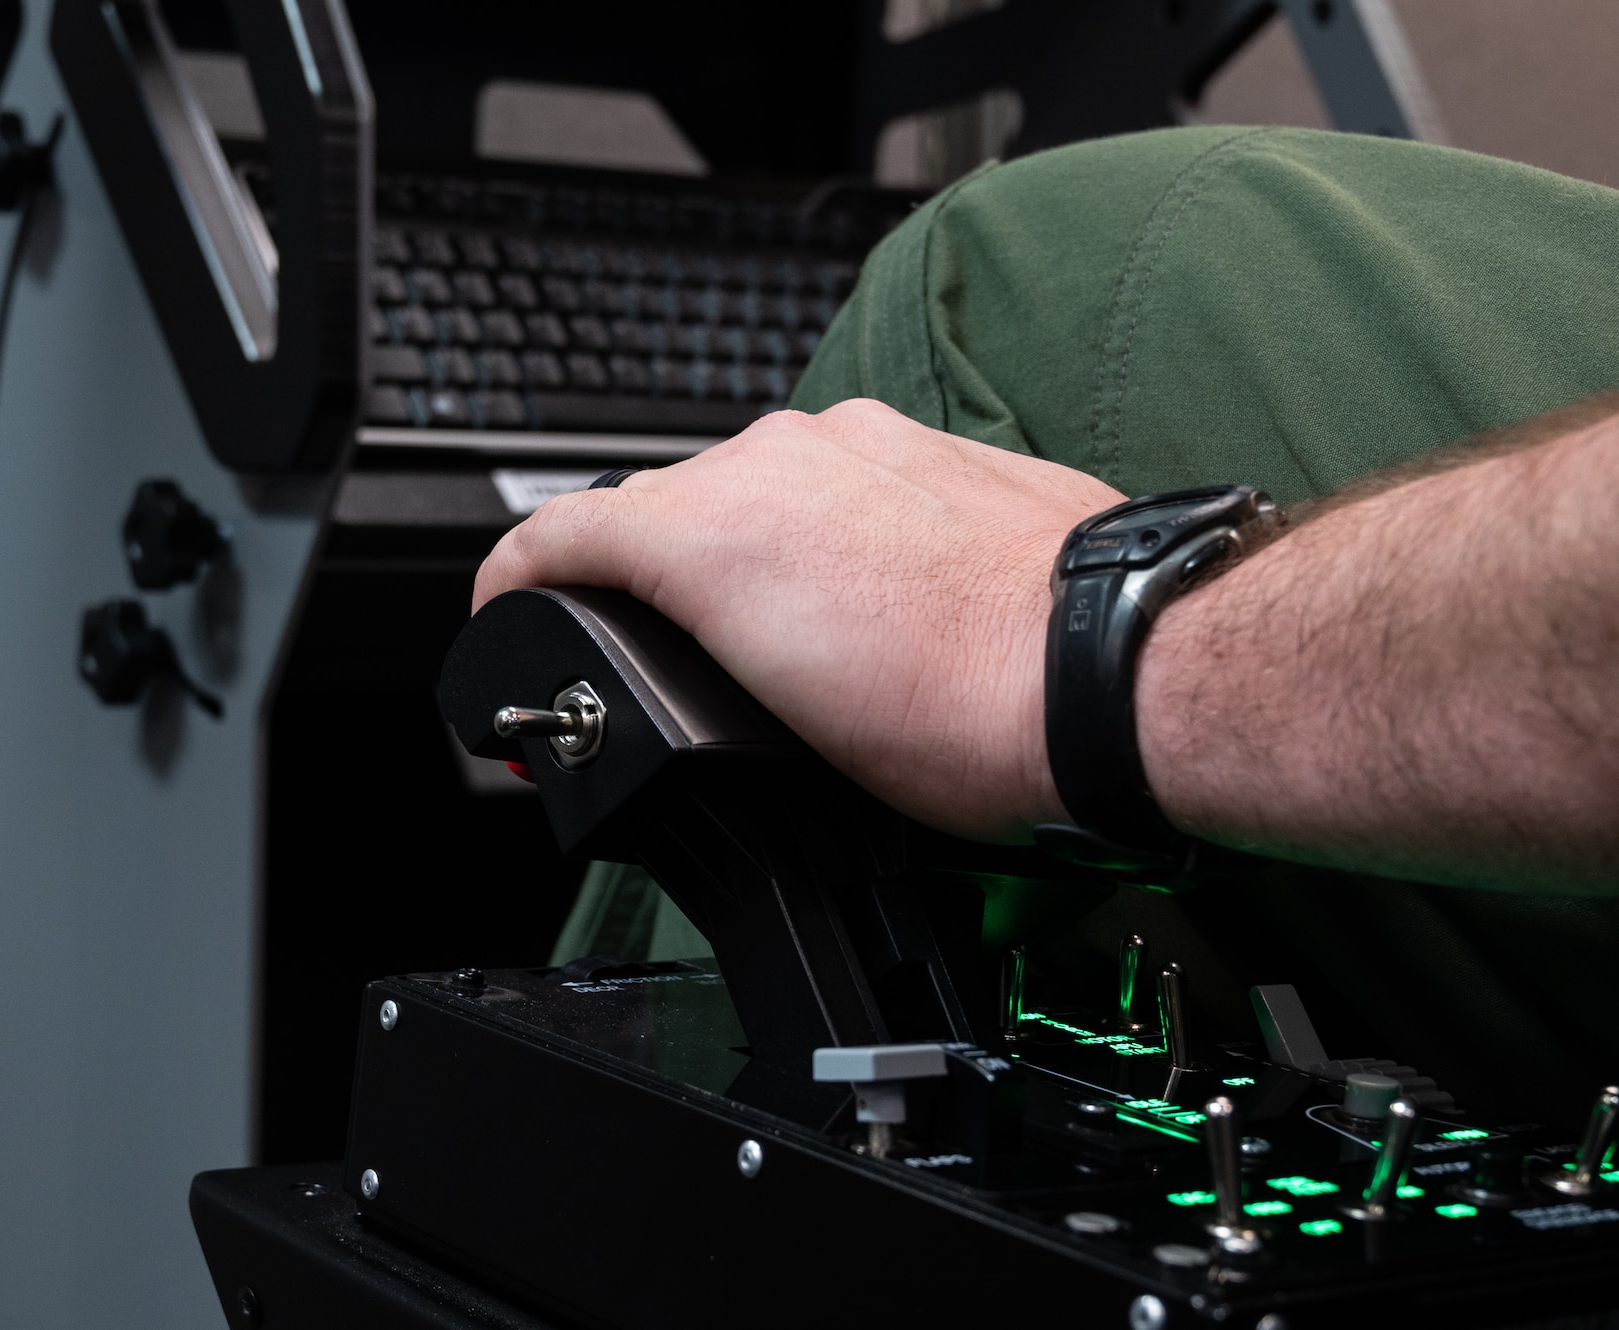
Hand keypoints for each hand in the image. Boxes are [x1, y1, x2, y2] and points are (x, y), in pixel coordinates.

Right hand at [474, 398, 1125, 840]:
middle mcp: (781, 458)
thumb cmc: (967, 719)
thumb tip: (678, 680)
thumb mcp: (780, 737)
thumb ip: (695, 670)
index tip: (506, 609)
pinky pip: (844, 480)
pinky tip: (866, 602)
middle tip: (655, 657)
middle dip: (647, 582)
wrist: (1111, 674)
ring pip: (761, 489)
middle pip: (666, 509)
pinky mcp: (936, 447)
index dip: (512, 581)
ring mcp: (865, 441)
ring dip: (747, 554)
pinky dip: (828, 531)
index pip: (561, 531)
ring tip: (779, 646)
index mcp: (714, 527)